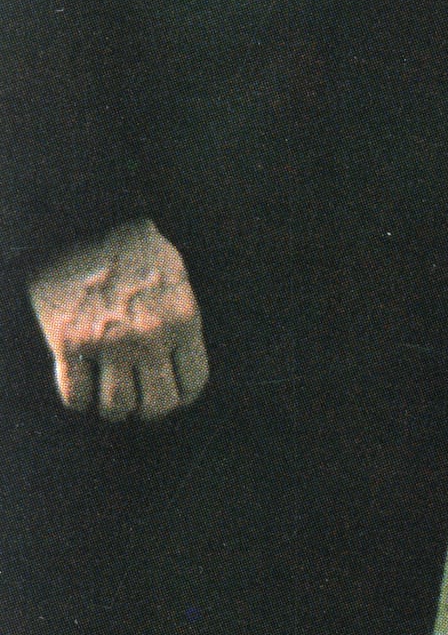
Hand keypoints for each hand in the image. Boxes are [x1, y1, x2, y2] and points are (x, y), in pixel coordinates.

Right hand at [28, 220, 205, 420]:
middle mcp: (148, 339)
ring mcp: (106, 344)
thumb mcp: (176, 278)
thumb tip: (181, 357)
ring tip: (112, 402)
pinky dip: (80, 401)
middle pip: (157, 404)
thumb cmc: (133, 248)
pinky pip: (75, 395)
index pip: (193, 382)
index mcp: (182, 322)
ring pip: (116, 407)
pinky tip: (84, 392)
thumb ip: (181, 318)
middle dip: (150, 410)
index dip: (183, 395)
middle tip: (141, 403)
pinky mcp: (67, 344)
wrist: (83, 224)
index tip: (172, 394)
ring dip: (115, 410)